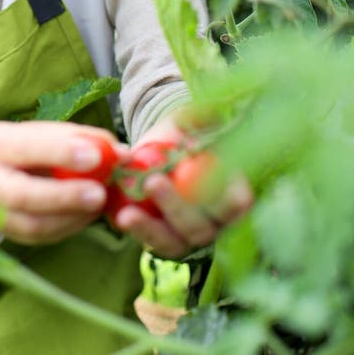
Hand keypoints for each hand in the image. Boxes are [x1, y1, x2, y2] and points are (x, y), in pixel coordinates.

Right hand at [0, 121, 123, 244]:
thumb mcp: (41, 132)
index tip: (96, 155)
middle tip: (99, 194)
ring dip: (70, 217)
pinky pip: (36, 238)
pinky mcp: (1, 232)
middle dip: (63, 195)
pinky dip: (65, 228)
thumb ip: (80, 138)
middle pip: (19, 193)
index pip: (25, 147)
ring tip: (99, 206)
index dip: (59, 152)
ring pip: (28, 224)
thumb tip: (122, 154)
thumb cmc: (21, 146)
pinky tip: (86, 216)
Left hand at [107, 114, 252, 258]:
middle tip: (153, 183)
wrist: (158, 149)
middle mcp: (216, 222)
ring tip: (128, 215)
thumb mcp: (190, 120)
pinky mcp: (164, 239)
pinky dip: (137, 231)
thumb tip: (204, 113)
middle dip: (177, 207)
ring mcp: (189, 235)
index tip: (203, 176)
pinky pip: (153, 242)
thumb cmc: (182, 134)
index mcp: (233, 193)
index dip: (226, 197)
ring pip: (175, 242)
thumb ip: (199, 117)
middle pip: (202, 226)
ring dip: (151, 229)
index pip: (238, 202)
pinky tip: (119, 217)